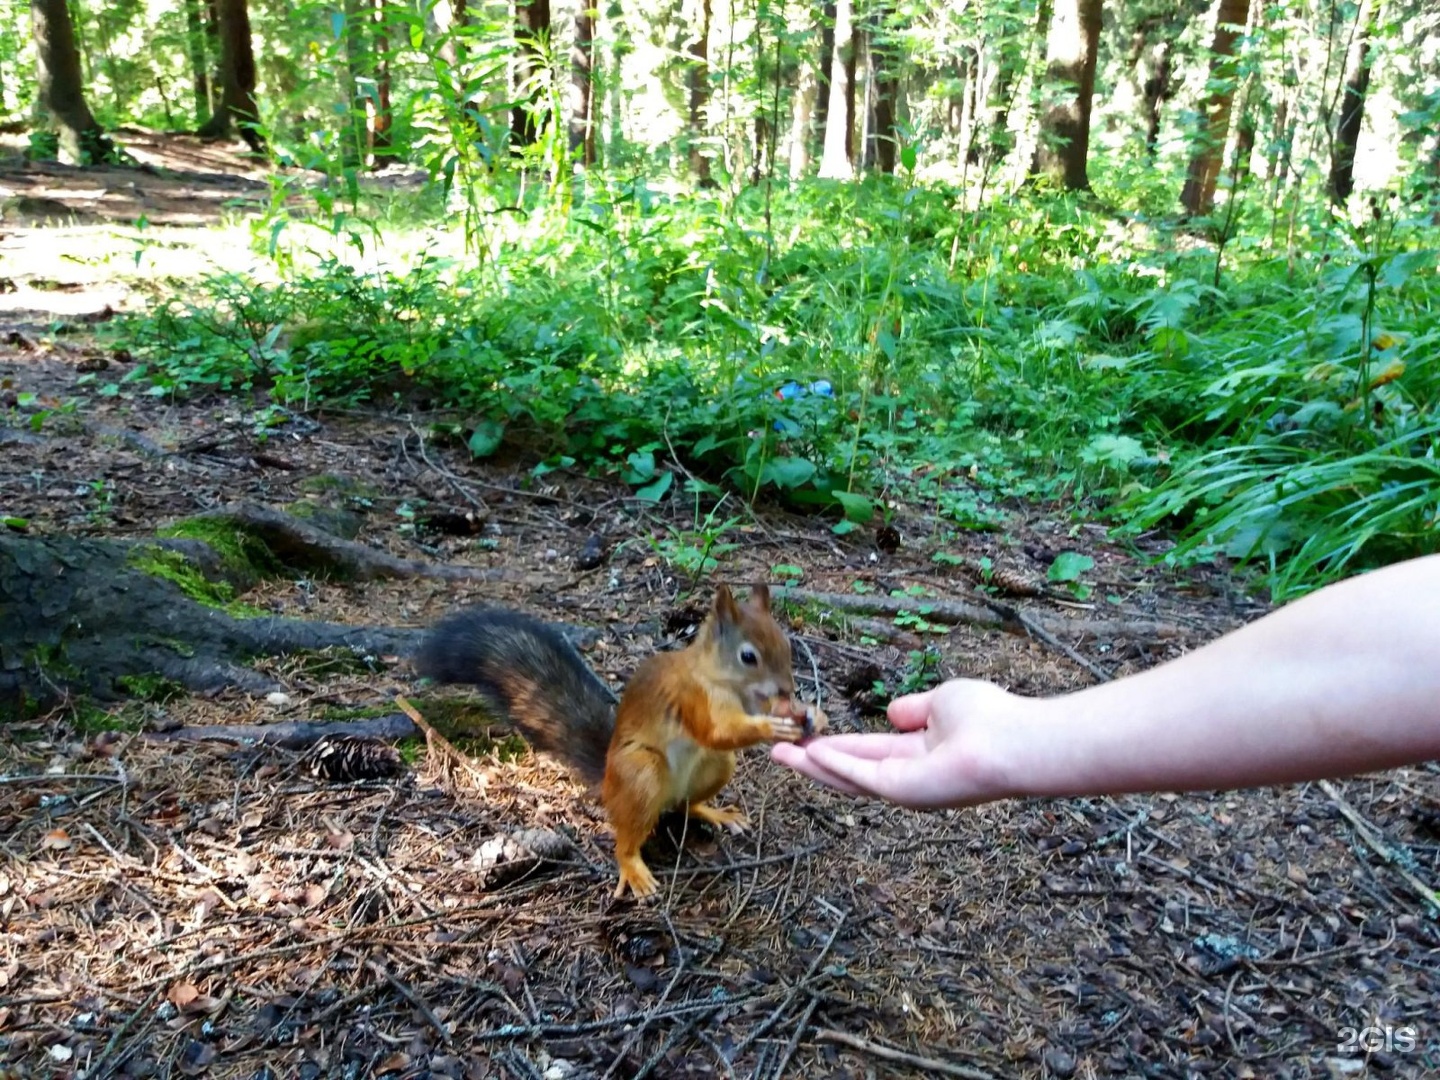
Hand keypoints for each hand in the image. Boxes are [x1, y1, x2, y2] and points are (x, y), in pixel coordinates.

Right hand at [770, 679, 1032, 807]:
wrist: (1013, 742)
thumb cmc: (989, 718)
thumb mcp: (942, 701)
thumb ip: (915, 709)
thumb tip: (893, 712)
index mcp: (920, 755)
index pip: (869, 751)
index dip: (838, 745)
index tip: (809, 737)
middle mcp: (908, 776)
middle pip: (850, 770)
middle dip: (813, 762)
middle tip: (778, 752)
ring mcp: (904, 787)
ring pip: (847, 778)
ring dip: (812, 767)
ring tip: (779, 754)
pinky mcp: (902, 791)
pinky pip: (860, 775)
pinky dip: (833, 763)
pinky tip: (808, 752)